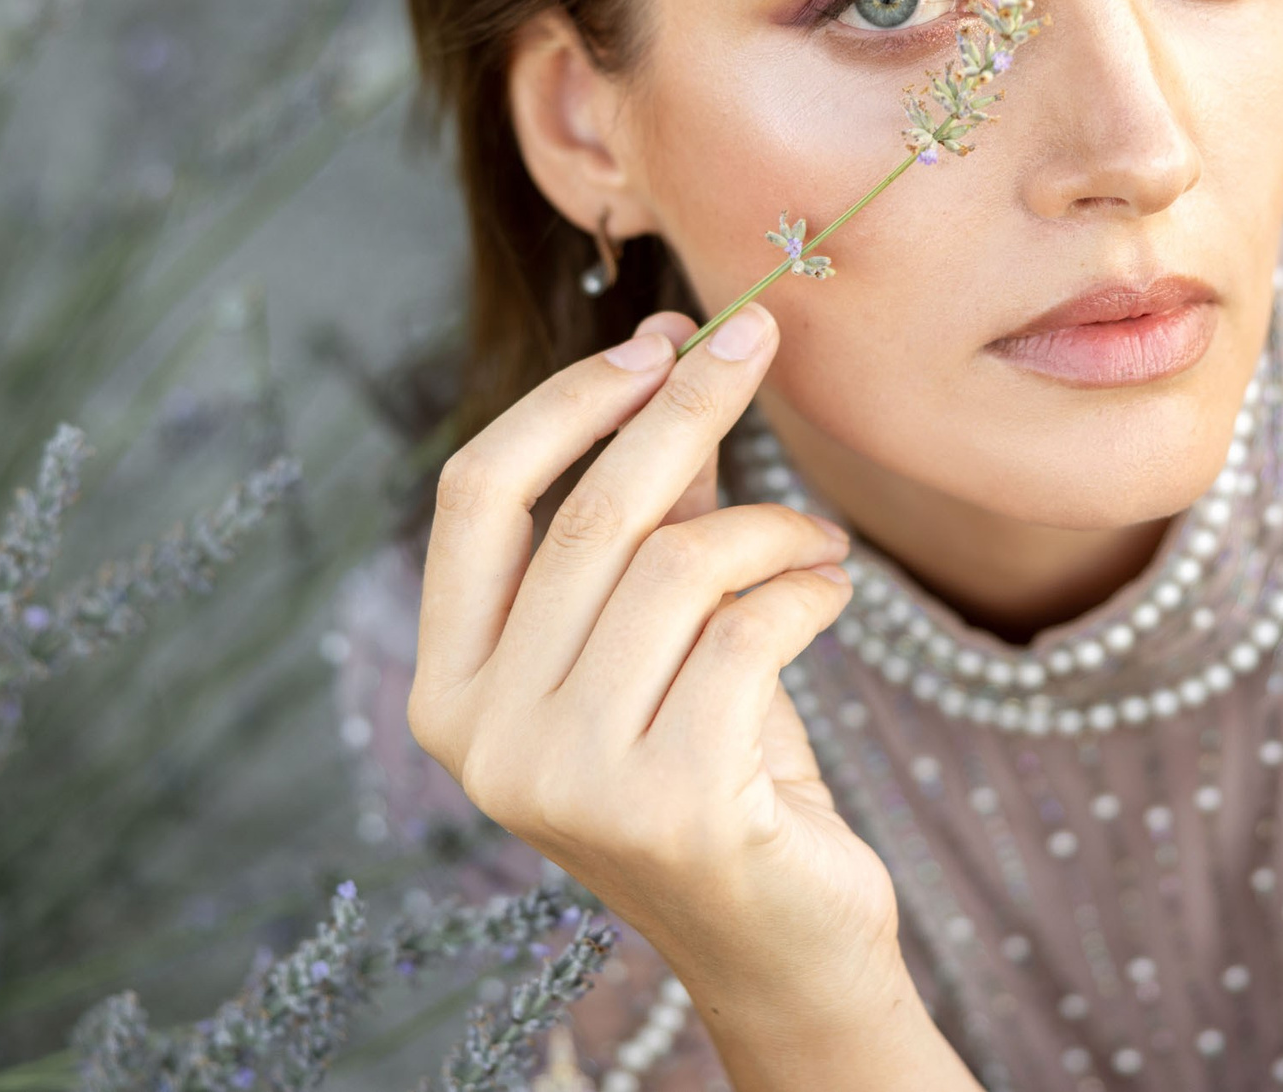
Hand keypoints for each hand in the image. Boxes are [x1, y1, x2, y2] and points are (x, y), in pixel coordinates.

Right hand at [405, 301, 927, 1068]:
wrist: (779, 943)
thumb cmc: (712, 768)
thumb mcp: (657, 637)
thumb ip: (646, 517)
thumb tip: (672, 354)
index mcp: (449, 689)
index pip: (477, 497)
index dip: (567, 401)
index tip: (657, 338)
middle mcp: (485, 740)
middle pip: (590, 516)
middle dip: (687, 406)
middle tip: (761, 339)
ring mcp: (568, 780)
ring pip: (679, 566)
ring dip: (773, 527)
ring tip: (820, 542)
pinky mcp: (670, 803)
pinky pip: (750, 629)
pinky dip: (808, 589)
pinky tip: (832, 593)